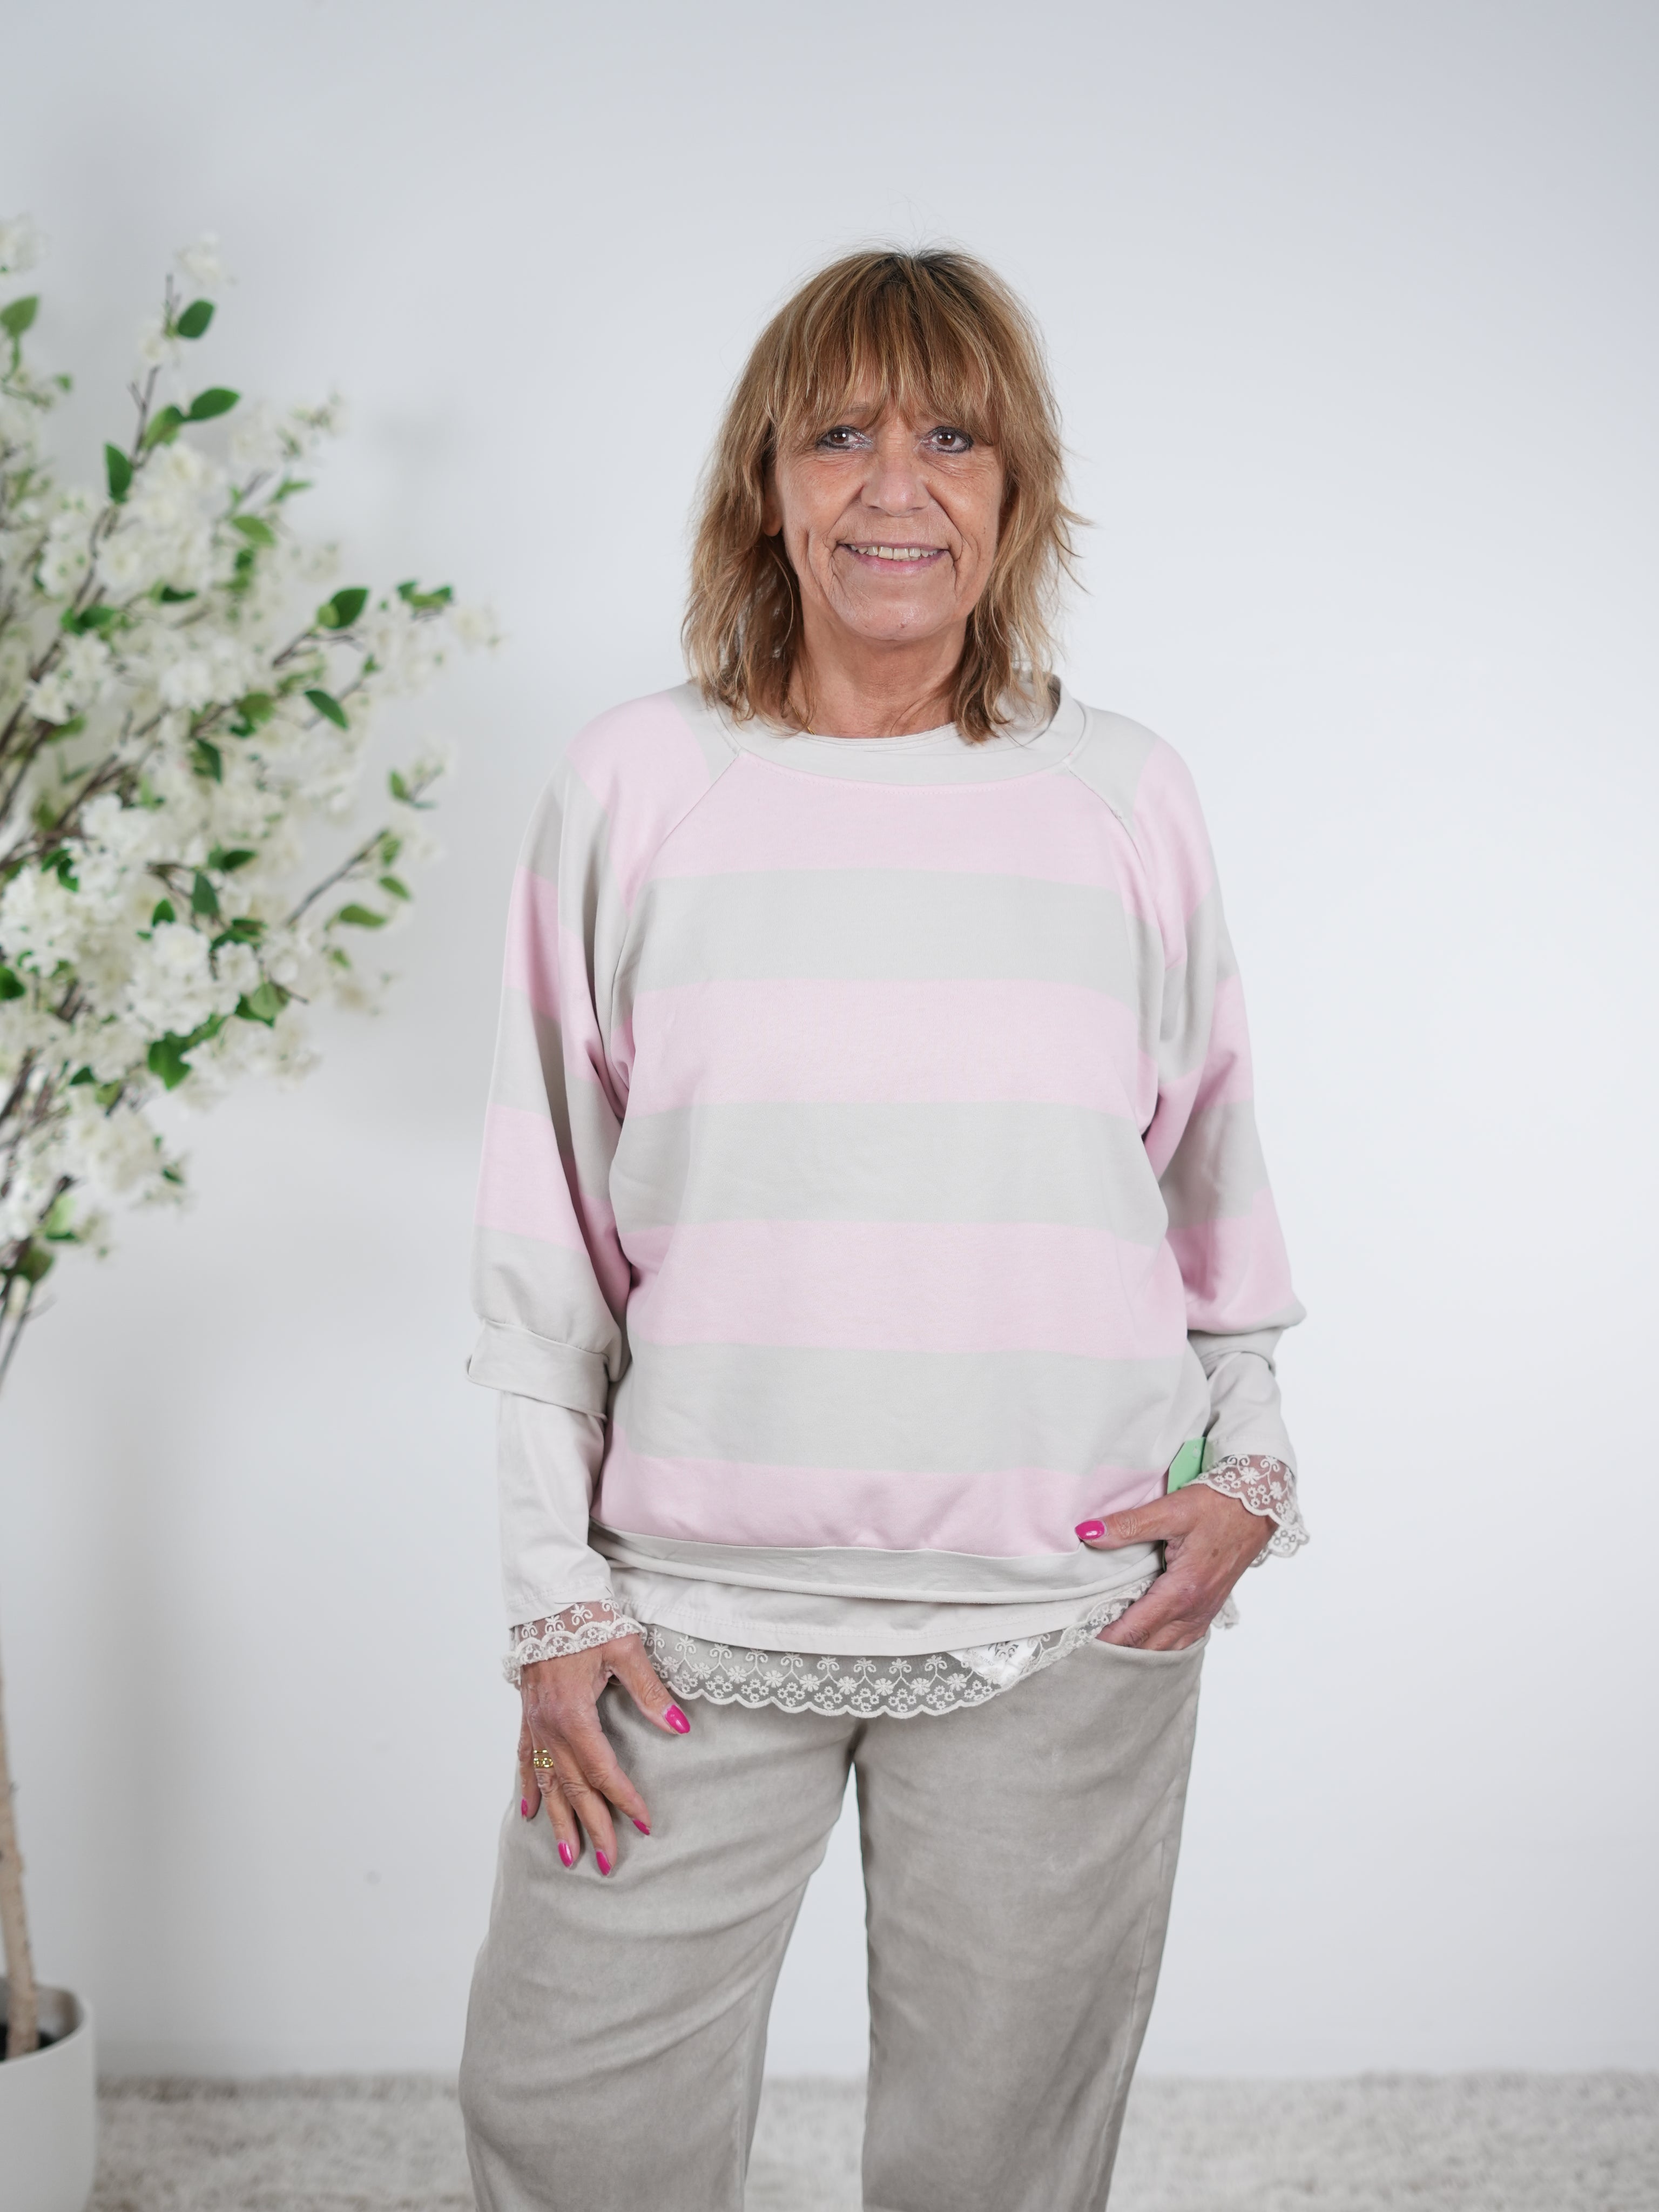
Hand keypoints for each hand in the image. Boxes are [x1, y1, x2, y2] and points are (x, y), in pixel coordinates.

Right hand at [517, 1633, 689, 1873]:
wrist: (549, 1595)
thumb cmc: (587, 1617)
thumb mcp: (625, 1648)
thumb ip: (649, 1692)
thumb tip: (680, 1725)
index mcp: (573, 1714)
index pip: (602, 1771)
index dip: (624, 1799)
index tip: (643, 1824)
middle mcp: (549, 1726)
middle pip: (573, 1788)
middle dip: (592, 1827)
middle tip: (609, 1864)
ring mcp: (534, 1722)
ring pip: (547, 1782)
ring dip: (558, 1820)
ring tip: (569, 1855)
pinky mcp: (527, 1714)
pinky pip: (525, 1760)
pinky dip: (528, 1787)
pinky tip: (531, 1810)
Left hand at [1077, 1485, 1271, 1650]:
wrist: (1257, 1507)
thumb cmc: (1218, 1507)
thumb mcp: (1173, 1510)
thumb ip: (1129, 1525)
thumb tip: (1089, 1533)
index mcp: (1183, 1591)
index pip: (1135, 1629)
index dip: (1104, 1640)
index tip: (1077, 1641)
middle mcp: (1195, 1611)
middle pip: (1148, 1647)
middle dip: (1116, 1651)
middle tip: (1083, 1647)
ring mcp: (1204, 1614)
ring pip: (1165, 1649)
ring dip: (1136, 1652)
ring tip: (1105, 1647)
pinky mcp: (1209, 1609)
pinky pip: (1180, 1641)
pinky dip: (1157, 1646)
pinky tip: (1141, 1639)